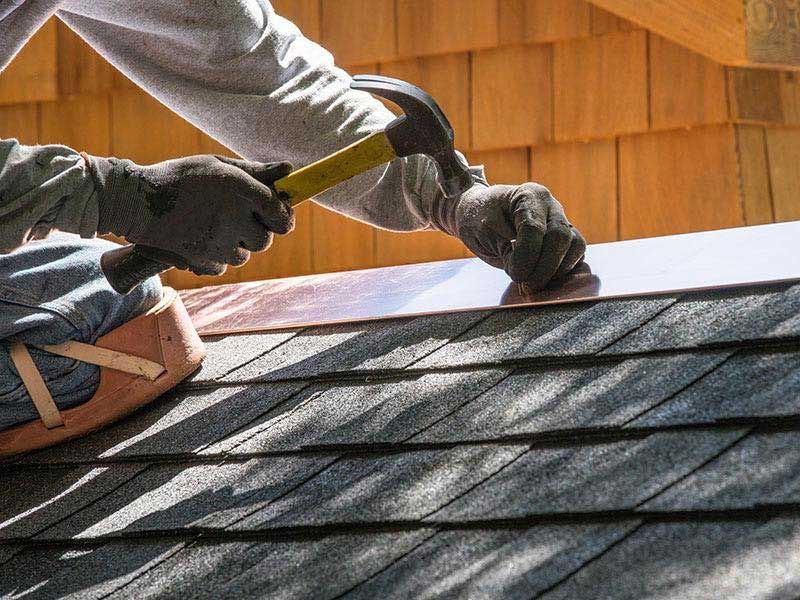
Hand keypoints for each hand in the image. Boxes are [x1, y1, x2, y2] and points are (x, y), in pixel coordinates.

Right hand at [87, 154, 292, 274]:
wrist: (136, 201)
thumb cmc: (180, 178)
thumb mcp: (217, 165)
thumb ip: (255, 171)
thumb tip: (289, 171)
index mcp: (238, 189)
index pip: (279, 213)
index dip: (284, 217)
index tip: (279, 216)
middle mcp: (232, 217)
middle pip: (264, 240)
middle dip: (256, 232)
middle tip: (237, 219)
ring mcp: (217, 242)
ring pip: (244, 255)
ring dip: (235, 244)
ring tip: (213, 226)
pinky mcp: (202, 261)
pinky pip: (222, 266)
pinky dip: (216, 257)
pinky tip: (199, 238)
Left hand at [437, 183, 586, 289]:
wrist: (478, 213)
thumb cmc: (478, 218)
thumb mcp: (484, 232)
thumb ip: (507, 251)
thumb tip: (528, 275)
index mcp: (528, 195)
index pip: (534, 229)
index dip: (526, 256)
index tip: (515, 275)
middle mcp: (550, 206)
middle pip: (561, 237)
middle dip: (545, 267)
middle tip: (527, 286)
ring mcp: (561, 221)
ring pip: (576, 246)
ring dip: (557, 270)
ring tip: (534, 283)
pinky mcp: (565, 238)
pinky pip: (576, 255)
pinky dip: (563, 270)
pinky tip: (544, 279)